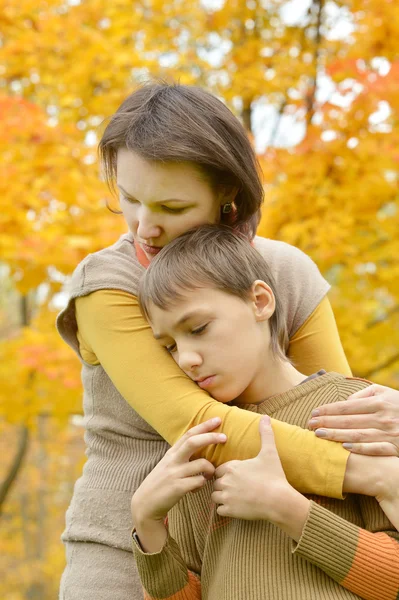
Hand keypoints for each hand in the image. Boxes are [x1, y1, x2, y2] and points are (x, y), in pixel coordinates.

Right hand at [132, 417, 225, 523]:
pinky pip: (199, 481)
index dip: (204, 426)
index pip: (189, 434)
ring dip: (211, 469)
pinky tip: (197, 488)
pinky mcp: (177, 488)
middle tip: (224, 437)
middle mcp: (173, 460)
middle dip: (211, 437)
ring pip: (202, 463)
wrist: (145, 504)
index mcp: (171, 453)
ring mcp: (175, 473)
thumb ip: (181, 456)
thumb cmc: (160, 483)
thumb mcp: (168, 465)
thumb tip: (199, 447)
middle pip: (193, 442)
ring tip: (209, 475)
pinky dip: (202, 484)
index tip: (217, 419)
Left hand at [211, 416, 308, 541]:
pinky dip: (226, 509)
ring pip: (215, 496)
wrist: (279, 500)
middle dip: (224, 484)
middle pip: (216, 482)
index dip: (228, 472)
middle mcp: (225, 480)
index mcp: (232, 466)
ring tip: (236, 497)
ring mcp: (226, 496)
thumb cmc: (274, 476)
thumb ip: (265, 434)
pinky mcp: (229, 510)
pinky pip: (219, 510)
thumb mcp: (270, 452)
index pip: (219, 469)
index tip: (239, 476)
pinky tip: (237, 506)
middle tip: (239, 487)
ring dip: (222, 497)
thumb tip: (266, 417)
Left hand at [308, 384, 398, 455]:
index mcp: (379, 402)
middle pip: (349, 421)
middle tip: (309, 425)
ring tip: (319, 435)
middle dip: (327, 423)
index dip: (329, 410)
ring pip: (358, 435)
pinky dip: (361, 448)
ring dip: (337, 435)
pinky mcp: (396, 447)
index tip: (314, 413)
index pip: (347, 406)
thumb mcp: (385, 393)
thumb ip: (364, 395)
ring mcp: (390, 433)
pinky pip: (376, 449)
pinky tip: (345, 448)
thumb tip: (345, 402)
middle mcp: (383, 417)